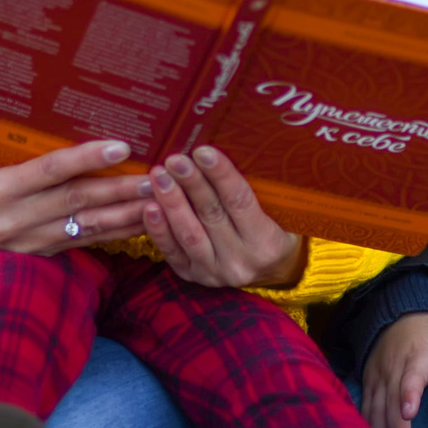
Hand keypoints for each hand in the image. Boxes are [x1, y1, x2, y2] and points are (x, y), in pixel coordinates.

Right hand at [0, 140, 147, 254]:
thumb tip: (48, 91)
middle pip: (76, 202)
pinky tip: (140, 219)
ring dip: (125, 213)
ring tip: (159, 197)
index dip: (86, 159)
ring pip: (85, 227)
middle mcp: (9, 221)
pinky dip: (113, 231)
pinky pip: (82, 241)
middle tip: (156, 175)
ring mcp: (24, 242)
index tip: (122, 148)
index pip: (50, 172)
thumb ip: (10, 131)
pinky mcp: (37, 252)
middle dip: (120, 189)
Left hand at [140, 146, 303, 288]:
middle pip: (211, 215)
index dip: (220, 174)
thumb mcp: (278, 211)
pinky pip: (172, 252)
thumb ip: (254, 189)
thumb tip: (220, 152)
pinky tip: (150, 206)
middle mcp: (241, 260)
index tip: (202, 151)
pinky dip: (159, 229)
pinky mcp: (193, 276)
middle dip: (191, 183)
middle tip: (174, 159)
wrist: (271, 271)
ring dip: (172, 202)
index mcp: (266, 242)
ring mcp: (215, 272)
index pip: (240, 201)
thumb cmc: (277, 230)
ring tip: (159, 177)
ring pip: (189, 234)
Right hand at [362, 313, 427, 427]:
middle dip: (396, 427)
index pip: (413, 376)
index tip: (409, 413)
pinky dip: (369, 426)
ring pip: (376, 407)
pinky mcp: (370, 381)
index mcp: (420, 355)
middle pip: (392, 400)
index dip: (410, 394)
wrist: (408, 313)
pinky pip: (367, 407)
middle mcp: (395, 365)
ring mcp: (379, 373)